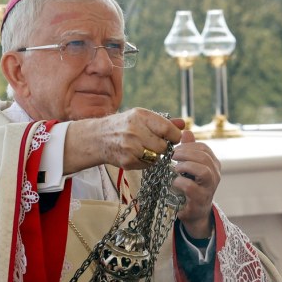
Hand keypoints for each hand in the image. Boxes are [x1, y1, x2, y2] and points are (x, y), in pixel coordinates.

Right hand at [64, 108, 184, 172]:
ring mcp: (130, 147)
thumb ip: (163, 122)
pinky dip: (144, 162)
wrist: (98, 138)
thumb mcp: (140, 117)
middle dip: (162, 147)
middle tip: (154, 143)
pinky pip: (146, 165)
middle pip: (163, 146)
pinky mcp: (127, 161)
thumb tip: (183, 124)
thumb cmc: (123, 125)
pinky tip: (135, 154)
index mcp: (140, 116)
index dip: (174, 136)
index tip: (172, 137)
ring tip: (144, 148)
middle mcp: (135, 131)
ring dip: (154, 155)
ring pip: (156, 157)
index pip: (168, 129)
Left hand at [171, 130, 220, 237]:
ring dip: (185, 166)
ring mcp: (209, 188)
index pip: (204, 148)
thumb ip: (189, 150)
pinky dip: (179, 182)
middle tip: (172, 156)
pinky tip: (173, 182)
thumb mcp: (190, 167)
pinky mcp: (200, 200)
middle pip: (204, 157)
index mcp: (213, 164)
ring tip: (174, 168)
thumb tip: (186, 131)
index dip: (188, 146)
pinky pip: (191, 187)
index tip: (175, 149)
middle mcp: (215, 175)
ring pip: (203, 171)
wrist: (194, 213)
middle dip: (185, 153)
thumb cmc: (190, 188)